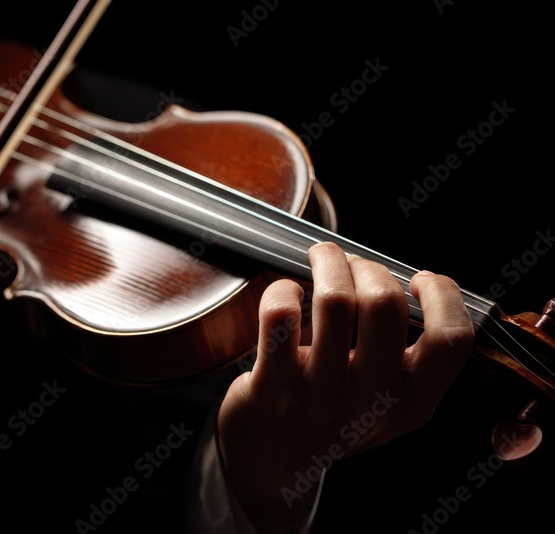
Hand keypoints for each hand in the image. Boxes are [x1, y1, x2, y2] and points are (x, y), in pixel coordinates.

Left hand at [215, 242, 474, 532]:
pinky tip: (285, 292)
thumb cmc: (333, 418)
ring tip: (321, 257)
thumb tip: (409, 280)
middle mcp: (371, 400)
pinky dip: (282, 290)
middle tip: (351, 264)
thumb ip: (409, 357)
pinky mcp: (272, 386)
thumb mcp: (389, 403)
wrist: (273, 465)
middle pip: (385, 302)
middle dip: (367, 267)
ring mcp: (320, 394)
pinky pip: (280, 315)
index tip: (419, 279)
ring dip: (327, 262)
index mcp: (412, 402)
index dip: (442, 295)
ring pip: (334, 300)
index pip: (451, 339)